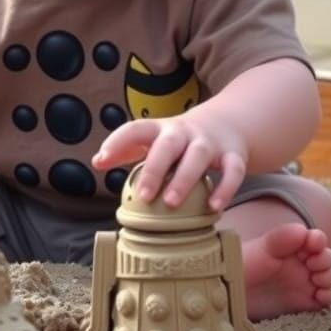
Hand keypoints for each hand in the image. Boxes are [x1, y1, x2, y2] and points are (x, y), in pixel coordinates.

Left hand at [92, 112, 247, 212]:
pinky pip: (232, 170)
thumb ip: (126, 150)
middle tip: (143, 197)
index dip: (117, 142)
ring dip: (184, 179)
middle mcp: (184, 132)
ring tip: (171, 204)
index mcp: (161, 130)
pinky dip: (225, 188)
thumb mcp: (153, 139)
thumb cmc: (179, 140)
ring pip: (198, 156)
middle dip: (154, 168)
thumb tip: (96, 162)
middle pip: (168, 144)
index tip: (101, 160)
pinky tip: (214, 208)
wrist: (226, 122)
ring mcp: (209, 142)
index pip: (135, 129)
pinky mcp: (233, 154)